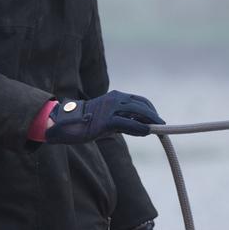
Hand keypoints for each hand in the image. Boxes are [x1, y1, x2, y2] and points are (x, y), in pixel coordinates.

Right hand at [45, 90, 164, 144]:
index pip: (139, 100)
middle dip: (153, 115)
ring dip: (150, 121)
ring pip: (137, 112)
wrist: (66, 123)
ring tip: (158, 129)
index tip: (157, 119)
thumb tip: (142, 127)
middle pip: (141, 105)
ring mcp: (110, 108)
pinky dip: (139, 128)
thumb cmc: (88, 122)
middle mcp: (114, 99)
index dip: (150, 109)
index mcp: (115, 96)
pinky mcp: (105, 120)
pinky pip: (127, 123)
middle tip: (162, 125)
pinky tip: (146, 132)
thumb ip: (124, 121)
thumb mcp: (108, 119)